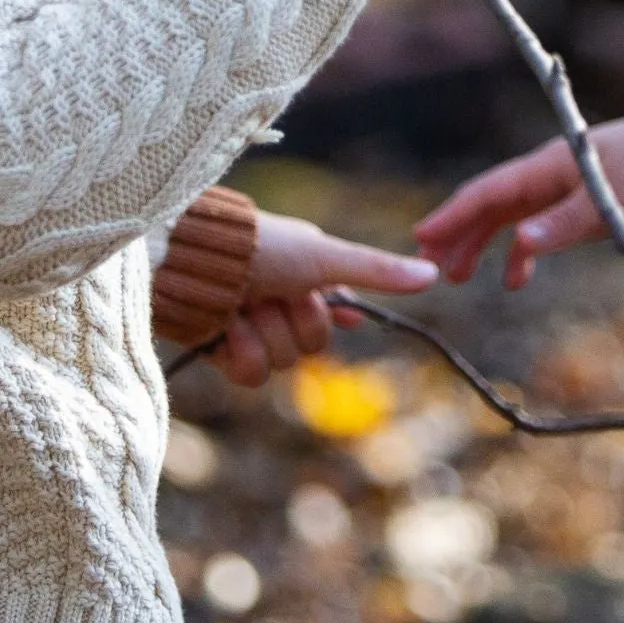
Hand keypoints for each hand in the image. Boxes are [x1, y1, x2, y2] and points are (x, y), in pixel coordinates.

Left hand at [207, 214, 437, 388]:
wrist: (189, 259)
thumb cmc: (258, 247)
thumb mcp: (321, 256)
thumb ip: (374, 269)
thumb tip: (434, 272)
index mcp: (299, 277)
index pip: (334, 318)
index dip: (331, 317)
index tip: (325, 305)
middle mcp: (275, 303)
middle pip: (311, 345)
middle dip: (291, 320)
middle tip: (270, 292)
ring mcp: (247, 328)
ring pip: (281, 363)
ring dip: (262, 333)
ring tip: (239, 305)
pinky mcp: (219, 349)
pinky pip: (250, 375)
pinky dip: (239, 350)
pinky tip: (223, 326)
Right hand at [413, 98, 623, 287]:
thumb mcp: (611, 200)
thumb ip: (564, 223)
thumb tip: (519, 246)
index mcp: (544, 170)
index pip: (486, 194)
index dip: (451, 216)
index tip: (420, 238)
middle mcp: (544, 176)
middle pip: (488, 206)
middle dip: (455, 234)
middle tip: (426, 265)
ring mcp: (560, 187)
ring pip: (508, 217)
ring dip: (480, 244)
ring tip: (457, 276)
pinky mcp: (580, 200)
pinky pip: (538, 226)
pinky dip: (522, 251)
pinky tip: (516, 278)